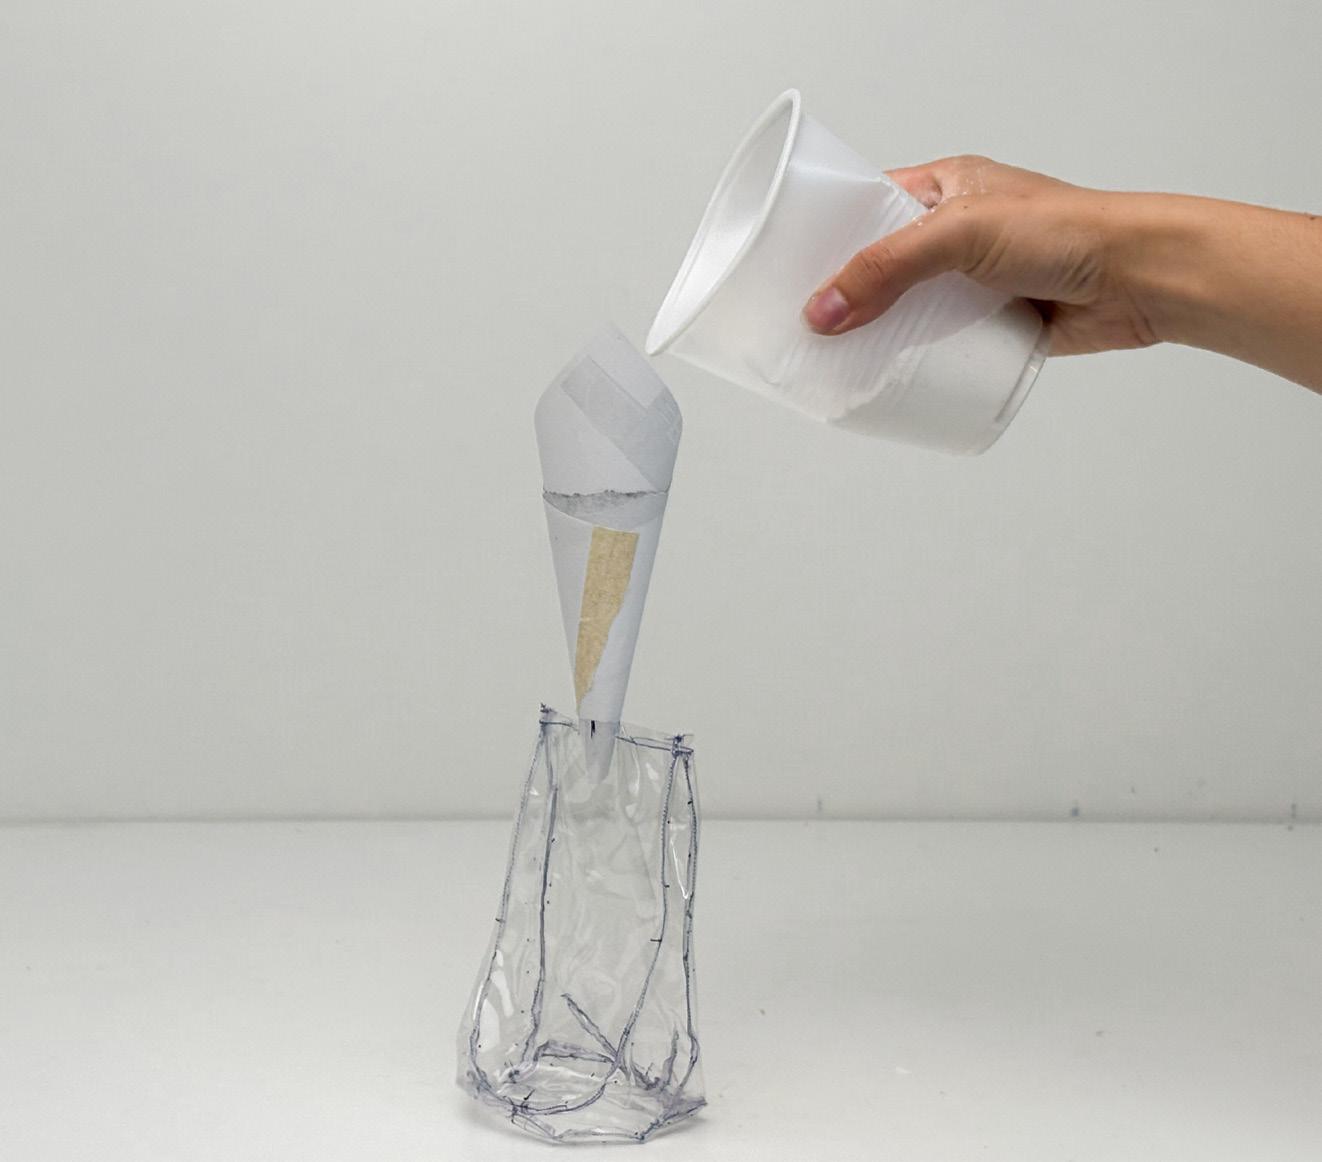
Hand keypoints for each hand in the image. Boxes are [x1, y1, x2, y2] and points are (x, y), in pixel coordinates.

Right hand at [802, 155, 1160, 356]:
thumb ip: (887, 269)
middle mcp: (956, 233)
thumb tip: (822, 310)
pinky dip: (917, 361)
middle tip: (806, 325)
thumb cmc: (1068, 230)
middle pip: (881, 266)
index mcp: (944, 188)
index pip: (867, 206)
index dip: (826, 234)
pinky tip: (889, 378)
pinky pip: (941, 345)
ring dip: (880, 334)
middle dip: (846, 295)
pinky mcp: (993, 323)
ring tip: (835, 359)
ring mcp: (974, 281)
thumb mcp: (961, 235)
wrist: (1139, 279)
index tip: (788, 268)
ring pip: (909, 310)